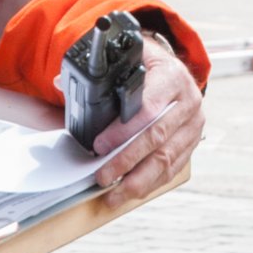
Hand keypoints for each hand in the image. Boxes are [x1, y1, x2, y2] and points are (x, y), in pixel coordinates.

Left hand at [93, 35, 203, 208]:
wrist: (174, 70)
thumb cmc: (148, 66)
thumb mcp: (129, 58)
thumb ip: (99, 74)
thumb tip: (59, 84)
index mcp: (171, 76)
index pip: (148, 107)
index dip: (123, 130)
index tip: (100, 145)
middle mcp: (188, 101)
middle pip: (157, 137)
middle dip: (127, 160)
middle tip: (103, 175)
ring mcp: (192, 124)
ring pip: (166, 159)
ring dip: (138, 180)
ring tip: (114, 194)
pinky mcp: (191, 142)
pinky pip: (172, 167)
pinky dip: (151, 182)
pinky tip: (132, 191)